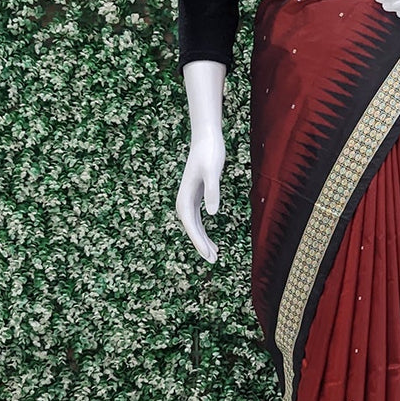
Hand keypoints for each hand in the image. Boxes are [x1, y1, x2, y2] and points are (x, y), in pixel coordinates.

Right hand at [176, 132, 225, 262]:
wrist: (206, 139)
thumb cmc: (210, 153)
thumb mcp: (213, 172)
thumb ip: (212, 192)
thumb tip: (212, 214)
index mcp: (185, 197)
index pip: (191, 226)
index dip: (199, 242)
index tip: (208, 255)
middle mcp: (184, 200)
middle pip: (191, 229)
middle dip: (201, 245)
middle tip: (213, 261)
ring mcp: (189, 198)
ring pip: (194, 226)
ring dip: (203, 240)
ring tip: (215, 255)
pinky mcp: (196, 196)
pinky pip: (197, 219)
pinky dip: (203, 231)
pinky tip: (212, 240)